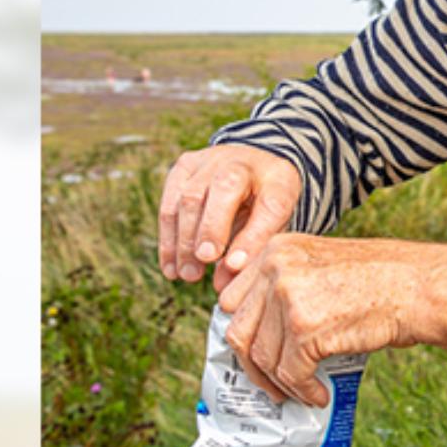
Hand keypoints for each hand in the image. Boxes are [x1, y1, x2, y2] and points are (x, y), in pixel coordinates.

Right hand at [157, 143, 301, 290]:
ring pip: (190, 196)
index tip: (235, 266)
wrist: (251, 166)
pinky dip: (168, 238)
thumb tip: (222, 286)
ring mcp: (211, 160)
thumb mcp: (271, 227)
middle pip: (225, 188)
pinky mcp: (184, 166)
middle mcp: (244, 163)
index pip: (271, 206)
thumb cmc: (264, 205)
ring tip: (187, 274)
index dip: (253, 237)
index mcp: (278, 179)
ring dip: (185, 240)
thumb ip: (252, 252)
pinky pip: (170, 203)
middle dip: (211, 229)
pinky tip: (171, 267)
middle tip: (204, 262)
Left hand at [218, 235, 446, 405]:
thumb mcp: (320, 264)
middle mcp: (275, 266)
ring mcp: (288, 295)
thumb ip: (285, 285)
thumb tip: (257, 333)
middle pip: (240, 331)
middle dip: (255, 365)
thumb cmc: (379, 280)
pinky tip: (319, 394)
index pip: (232, 300)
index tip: (258, 356)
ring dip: (281, 383)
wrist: (418, 286)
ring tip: (303, 391)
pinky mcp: (305, 327)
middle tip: (274, 383)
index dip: (245, 334)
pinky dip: (303, 390)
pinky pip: (290, 373)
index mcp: (275, 248)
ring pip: (263, 358)